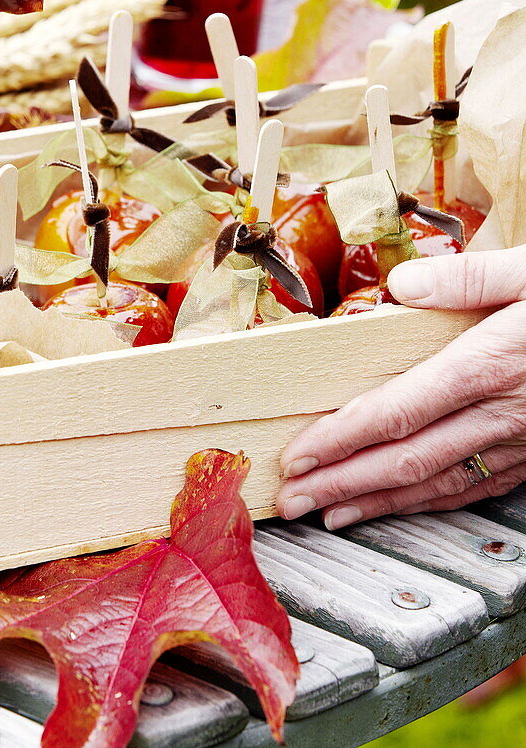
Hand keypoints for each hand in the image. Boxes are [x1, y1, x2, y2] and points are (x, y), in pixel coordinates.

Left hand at [277, 246, 525, 528]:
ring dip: (377, 502)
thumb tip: (401, 284)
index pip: (396, 411)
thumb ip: (467, 277)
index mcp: (489, 362)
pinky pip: (474, 486)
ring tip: (328, 513)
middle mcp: (500, 412)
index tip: (297, 454)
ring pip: (436, 483)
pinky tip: (400, 506)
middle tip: (288, 500)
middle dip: (340, 482)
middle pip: (404, 458)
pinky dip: (429, 502)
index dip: (340, 439)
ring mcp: (520, 439)